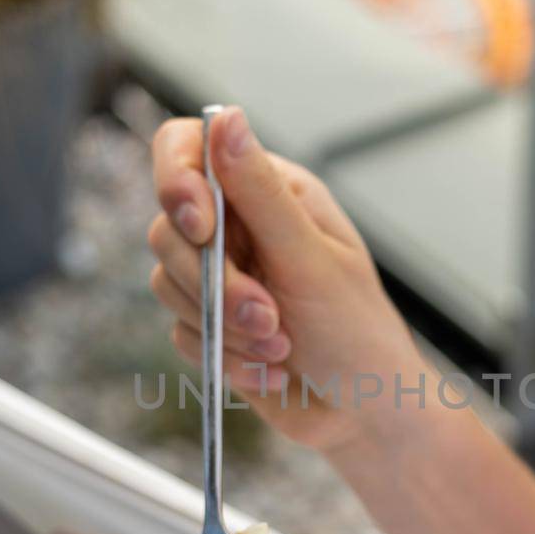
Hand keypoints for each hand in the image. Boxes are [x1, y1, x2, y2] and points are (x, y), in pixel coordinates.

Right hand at [148, 107, 429, 452]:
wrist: (365, 414)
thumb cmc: (357, 332)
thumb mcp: (310, 259)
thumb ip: (260, 193)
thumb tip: (226, 119)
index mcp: (270, 192)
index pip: (188, 149)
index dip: (176, 180)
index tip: (199, 226)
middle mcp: (239, 227)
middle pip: (170, 228)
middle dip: (217, 285)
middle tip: (270, 318)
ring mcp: (221, 277)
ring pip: (169, 284)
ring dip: (225, 328)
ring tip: (280, 349)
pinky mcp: (209, 324)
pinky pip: (181, 332)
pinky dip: (224, 359)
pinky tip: (271, 371)